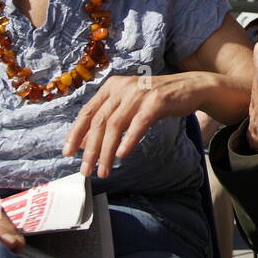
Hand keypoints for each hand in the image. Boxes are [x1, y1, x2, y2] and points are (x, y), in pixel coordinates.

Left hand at [62, 72, 201, 177]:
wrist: (189, 88)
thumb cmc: (155, 100)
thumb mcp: (127, 107)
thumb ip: (107, 121)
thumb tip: (84, 144)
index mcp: (111, 87)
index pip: (87, 112)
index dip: (76, 133)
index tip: (68, 153)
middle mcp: (122, 87)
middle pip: (99, 121)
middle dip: (90, 149)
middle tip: (86, 170)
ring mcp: (139, 93)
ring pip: (115, 125)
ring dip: (107, 151)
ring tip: (104, 170)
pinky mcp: (156, 101)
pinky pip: (139, 123)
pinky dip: (129, 140)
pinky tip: (123, 154)